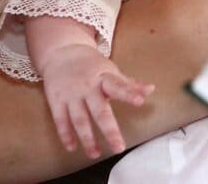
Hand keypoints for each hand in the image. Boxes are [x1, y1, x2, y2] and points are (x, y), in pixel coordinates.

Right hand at [38, 43, 154, 158]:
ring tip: (95, 154)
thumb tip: (151, 89)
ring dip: (87, 138)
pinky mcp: (56, 101)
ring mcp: (71, 95)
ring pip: (79, 120)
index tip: (141, 101)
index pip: (119, 86)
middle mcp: (87, 87)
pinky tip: (72, 148)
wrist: (62, 53)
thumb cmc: (92, 65)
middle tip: (119, 148)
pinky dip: (66, 135)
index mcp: (104, 77)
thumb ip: (129, 84)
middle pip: (99, 111)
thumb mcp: (110, 70)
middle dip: (109, 130)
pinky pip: (61, 121)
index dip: (130, 93)